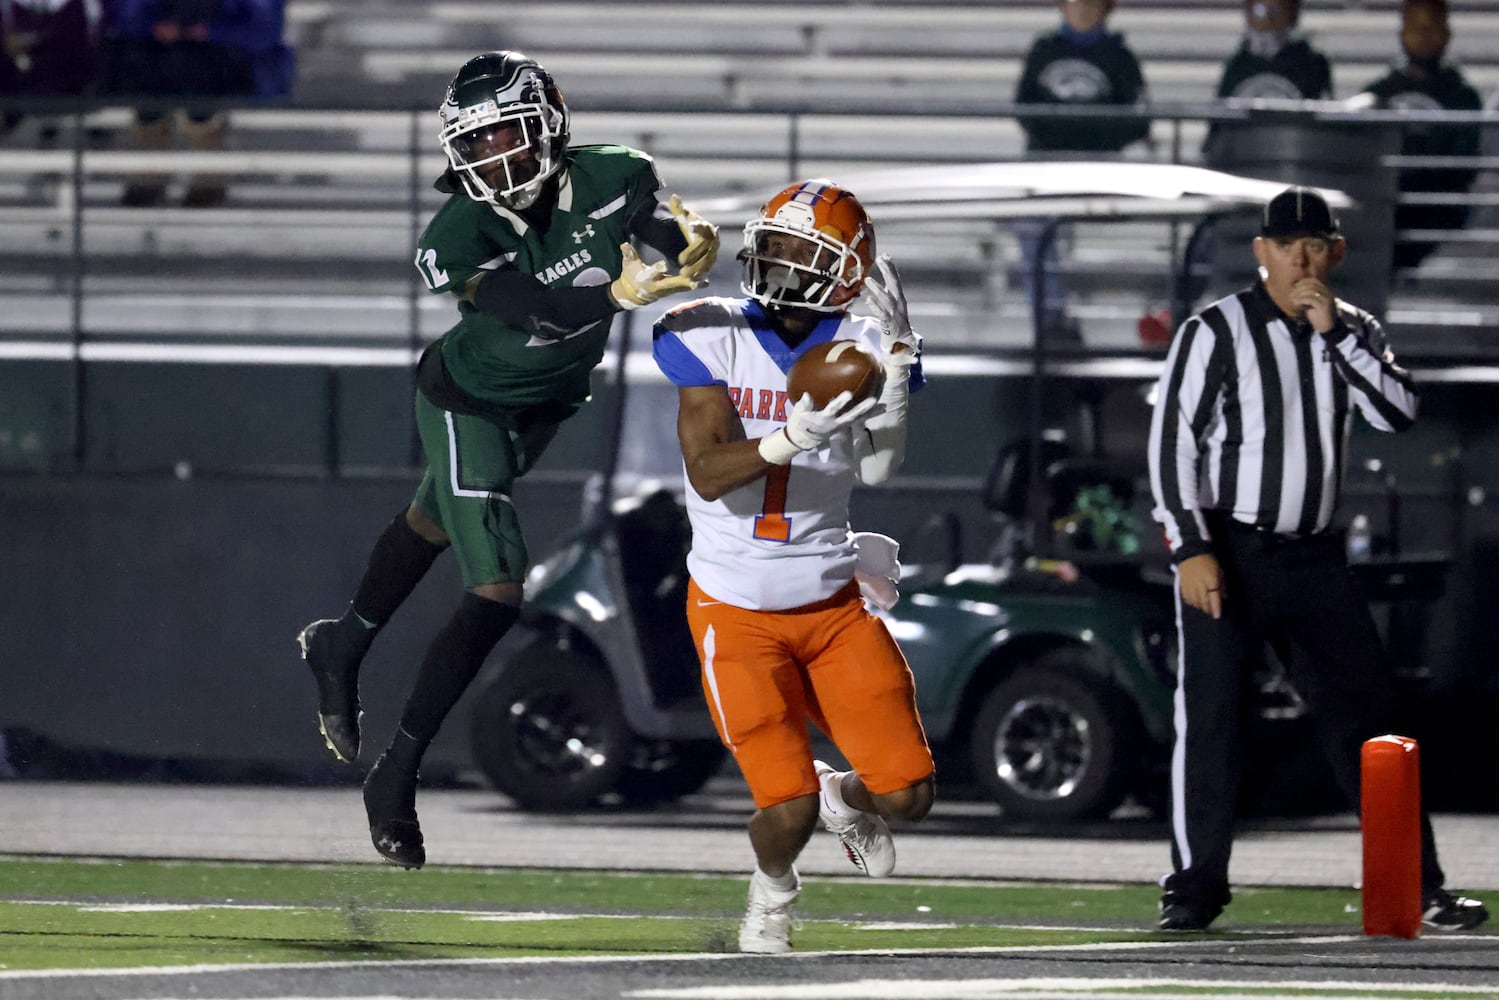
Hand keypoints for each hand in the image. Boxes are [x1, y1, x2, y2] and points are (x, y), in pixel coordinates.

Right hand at [609, 243, 703, 309]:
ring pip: (680, 287)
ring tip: (704, 280)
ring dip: (692, 284)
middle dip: (682, 281)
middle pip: (671, 283)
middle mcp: (657, 286)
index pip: (651, 273)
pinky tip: (706, 282)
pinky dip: (694, 285)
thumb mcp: (627, 265)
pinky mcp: (672, 291)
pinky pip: (684, 288)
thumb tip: (624, 244)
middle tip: (694, 278)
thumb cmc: (630, 275)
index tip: (665, 264)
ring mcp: (666, 290)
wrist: (633, 294)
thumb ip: (628, 254)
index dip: (657, 269)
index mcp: (646, 278)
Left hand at [669, 194, 718, 282]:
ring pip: (707, 262)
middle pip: (704, 248)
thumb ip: (678, 209)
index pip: (702, 227)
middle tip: (681, 260)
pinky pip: (707, 271)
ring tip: (684, 274)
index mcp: (706, 228)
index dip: (697, 226)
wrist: (695, 239)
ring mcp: (714, 253)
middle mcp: (714, 240)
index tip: (690, 226)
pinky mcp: (711, 264)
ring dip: (697, 268)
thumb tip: (674, 197)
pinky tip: (692, 282)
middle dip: (694, 254)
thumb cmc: (689, 228)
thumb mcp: (682, 219)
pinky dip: (700, 276)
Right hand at [759, 391, 876, 463]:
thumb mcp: (798, 414)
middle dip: (862, 408)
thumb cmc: (800, 423)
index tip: (848, 394)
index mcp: (823, 419)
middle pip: (851, 415)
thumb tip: (807, 395)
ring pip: (858, 419)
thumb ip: (803, 405)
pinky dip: (869, 415)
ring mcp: (842, 425)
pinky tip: (881, 409)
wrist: (804, 439)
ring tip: (884, 406)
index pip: (833, 409)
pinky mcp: (845, 425)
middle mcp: (835, 423)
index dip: (840, 402)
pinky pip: (859, 420)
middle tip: (874, 400)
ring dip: (871, 413)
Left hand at [862, 254, 920, 367]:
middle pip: (894, 285)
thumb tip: (874, 285)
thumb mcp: (890, 309)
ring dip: (877, 289)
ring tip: (867, 280)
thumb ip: (885, 297)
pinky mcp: (889, 325)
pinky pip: (882, 314)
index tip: (885, 255)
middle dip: (888, 271)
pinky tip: (868, 299)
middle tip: (880, 259)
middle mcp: (899, 305)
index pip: (895, 280)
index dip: (890, 268)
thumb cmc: (894, 326)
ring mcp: (895, 315)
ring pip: (886, 299)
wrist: (902, 347)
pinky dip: (876, 306)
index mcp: (899, 299)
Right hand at [1178, 553, 1224, 618]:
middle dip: (1208, 609)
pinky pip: (1187, 598)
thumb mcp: (1219, 571)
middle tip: (1211, 612)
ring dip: (1200, 607)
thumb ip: (1222, 585)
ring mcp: (1190, 585)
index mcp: (1211, 580)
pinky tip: (1195, 603)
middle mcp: (1200, 584)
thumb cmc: (1208, 561)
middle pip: (1204, 601)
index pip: (1214, 598)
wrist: (1190, 552)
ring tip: (1204, 607)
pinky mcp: (1183, 585)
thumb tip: (1224, 597)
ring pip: (1195, 602)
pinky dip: (1192, 603)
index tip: (1217, 616)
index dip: (1216, 608)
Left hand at [1289, 278, 1336, 333]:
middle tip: (1291, 295)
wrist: (1327, 328)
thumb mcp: (1312, 305)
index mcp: (1325, 291)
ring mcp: (1326, 299)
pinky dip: (1301, 300)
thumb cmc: (1318, 317)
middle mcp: (1327, 293)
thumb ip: (1307, 297)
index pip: (1314, 281)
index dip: (1302, 282)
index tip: (1294, 287)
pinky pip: (1310, 299)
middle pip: (1311, 285)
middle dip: (1299, 288)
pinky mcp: (1324, 306)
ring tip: (1292, 299)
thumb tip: (1295, 291)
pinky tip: (1295, 303)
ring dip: (1299, 294)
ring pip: (1311, 291)